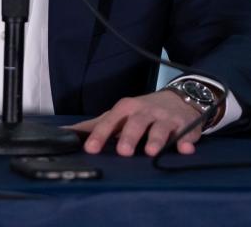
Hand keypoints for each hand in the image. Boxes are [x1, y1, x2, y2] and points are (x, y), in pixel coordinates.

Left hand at [68, 90, 202, 156]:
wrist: (179, 98)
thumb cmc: (143, 111)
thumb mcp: (119, 114)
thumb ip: (94, 126)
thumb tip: (64, 133)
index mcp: (126, 109)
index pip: (110, 121)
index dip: (100, 135)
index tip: (90, 149)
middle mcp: (145, 112)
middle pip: (136, 123)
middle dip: (130, 136)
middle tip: (123, 151)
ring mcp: (166, 118)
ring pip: (160, 128)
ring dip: (156, 138)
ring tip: (151, 151)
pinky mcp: (185, 126)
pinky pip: (186, 133)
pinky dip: (186, 140)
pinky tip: (186, 148)